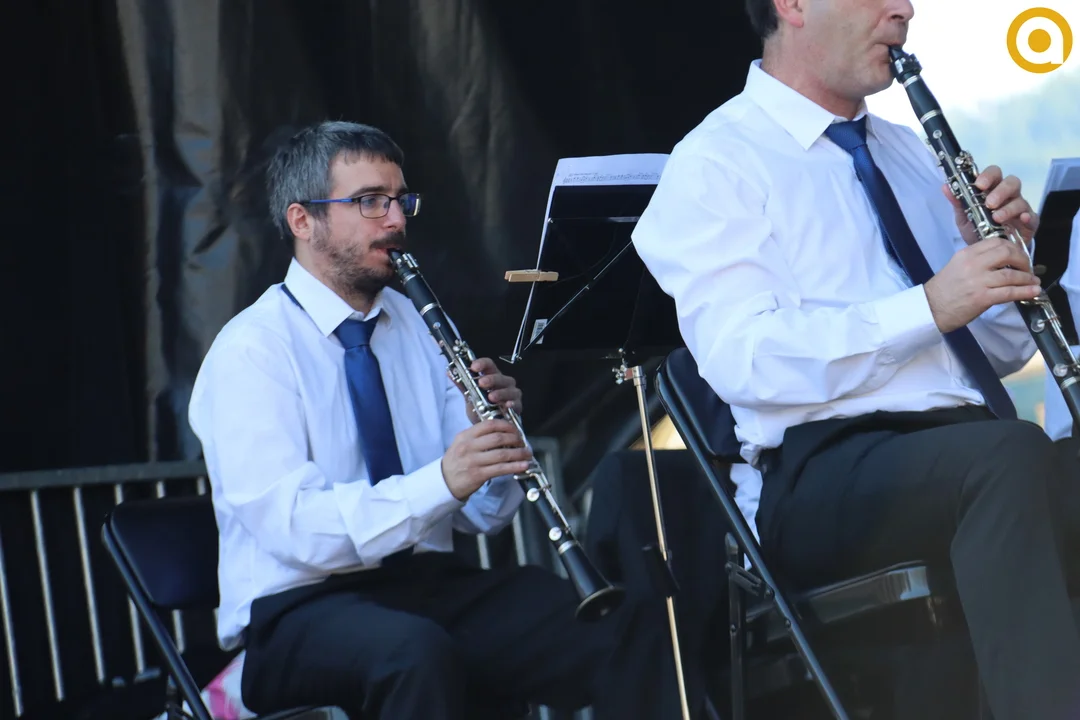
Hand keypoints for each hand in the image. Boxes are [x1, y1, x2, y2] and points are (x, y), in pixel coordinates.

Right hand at [441, 419, 531, 500]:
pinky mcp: (478, 475)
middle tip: (523, 441)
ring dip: (518, 453)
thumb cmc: (456, 462)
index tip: (515, 429)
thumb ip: (477, 436)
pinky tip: (523, 466)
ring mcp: (473, 461)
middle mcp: (468, 447)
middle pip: (498, 438)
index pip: (489, 425)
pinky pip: (501, 469)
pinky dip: (515, 467)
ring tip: (527, 453)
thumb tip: (502, 432)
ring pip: (502, 454)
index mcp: (465, 436)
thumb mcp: (461, 444)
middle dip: (515, 439)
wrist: (443, 482)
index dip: (506, 426)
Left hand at [455, 357, 522, 422]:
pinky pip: (516, 403)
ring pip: (509, 389)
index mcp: (491, 376)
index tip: (474, 367)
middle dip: (491, 379)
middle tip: (481, 383)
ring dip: (501, 392)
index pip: (488, 365)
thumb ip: (462, 385)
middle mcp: (503, 383)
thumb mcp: (469, 396)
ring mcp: (511, 394)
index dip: (482, 363)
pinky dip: (512, 403)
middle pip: (500, 376)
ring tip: (492, 397)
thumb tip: (449, 372)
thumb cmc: (481, 408)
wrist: (487, 425)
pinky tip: (507, 405)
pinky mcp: (517, 406)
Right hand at [924, 236, 1040, 333]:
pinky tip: (1033, 292)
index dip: (1013, 247)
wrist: (930, 309)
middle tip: (1027, 267)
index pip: (996, 242)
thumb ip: (977, 261)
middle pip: (1007, 253)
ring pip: (1011, 274)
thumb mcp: (957, 266)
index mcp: (966, 254)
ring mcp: (978, 281)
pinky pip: (1009, 292)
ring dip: (1027, 278)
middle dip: (1023, 260)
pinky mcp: (982, 298)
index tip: (1018, 255)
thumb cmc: (943, 290)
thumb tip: (1000, 262)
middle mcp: (973, 264)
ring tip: (1033, 282)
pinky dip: (1025, 291)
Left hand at [942, 165, 1038, 247]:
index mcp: (992, 190)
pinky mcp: (1029, 223)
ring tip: (996, 218)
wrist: (987, 252)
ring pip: (1020, 200)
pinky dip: (1027, 217)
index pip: (994, 174)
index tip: (979, 185)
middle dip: (1001, 191)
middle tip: (989, 203)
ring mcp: (1020, 208)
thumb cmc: (978, 230)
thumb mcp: (964, 217)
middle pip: (1012, 182)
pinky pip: (1032, 217)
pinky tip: (1021, 220)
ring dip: (1008, 208)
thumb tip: (945, 186)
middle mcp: (1008, 196)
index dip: (988, 176)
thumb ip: (957, 202)